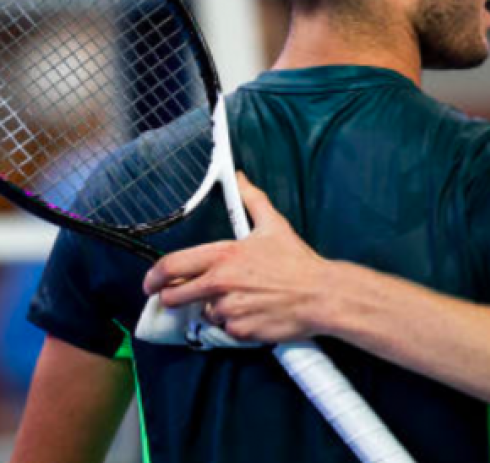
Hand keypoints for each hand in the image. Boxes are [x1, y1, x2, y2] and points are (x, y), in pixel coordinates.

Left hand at [143, 173, 328, 343]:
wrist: (321, 294)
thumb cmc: (297, 261)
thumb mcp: (274, 225)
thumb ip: (252, 200)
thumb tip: (240, 177)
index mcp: (223, 256)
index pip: (171, 266)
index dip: (153, 276)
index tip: (150, 283)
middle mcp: (220, 284)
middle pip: (175, 297)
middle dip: (174, 298)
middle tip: (185, 296)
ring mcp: (228, 310)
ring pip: (205, 313)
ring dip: (215, 309)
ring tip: (240, 300)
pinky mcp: (239, 331)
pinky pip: (226, 330)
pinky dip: (235, 324)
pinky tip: (253, 313)